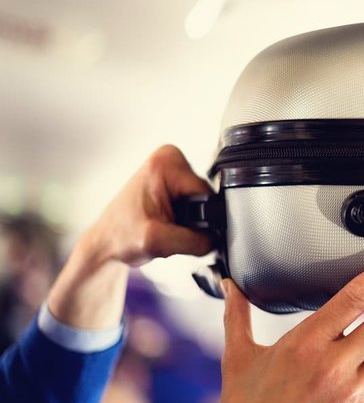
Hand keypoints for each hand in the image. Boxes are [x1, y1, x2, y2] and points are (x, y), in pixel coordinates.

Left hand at [47, 145, 211, 328]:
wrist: (106, 243)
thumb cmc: (120, 236)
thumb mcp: (159, 243)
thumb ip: (196, 241)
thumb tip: (218, 239)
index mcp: (166, 163)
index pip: (207, 195)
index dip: (199, 220)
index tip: (174, 226)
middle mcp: (170, 159)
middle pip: (205, 198)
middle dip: (192, 221)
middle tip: (167, 229)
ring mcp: (171, 169)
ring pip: (202, 204)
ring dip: (188, 222)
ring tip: (164, 227)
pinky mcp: (172, 181)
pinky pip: (195, 204)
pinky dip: (184, 219)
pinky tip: (166, 223)